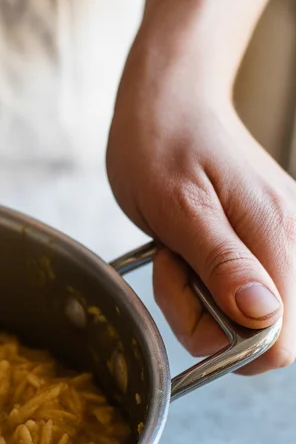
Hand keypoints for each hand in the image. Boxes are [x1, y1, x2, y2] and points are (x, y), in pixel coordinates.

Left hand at [107, 53, 294, 374]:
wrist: (169, 100)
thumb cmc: (162, 144)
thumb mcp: (176, 208)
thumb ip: (221, 263)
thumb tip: (262, 315)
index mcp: (279, 236)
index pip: (281, 343)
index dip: (226, 341)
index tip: (189, 295)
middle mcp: (295, 242)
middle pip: (262, 333)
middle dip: (207, 317)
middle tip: (176, 266)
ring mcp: (285, 241)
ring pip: (247, 315)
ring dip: (199, 296)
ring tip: (177, 249)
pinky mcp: (267, 241)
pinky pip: (240, 290)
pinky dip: (203, 280)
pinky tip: (187, 248)